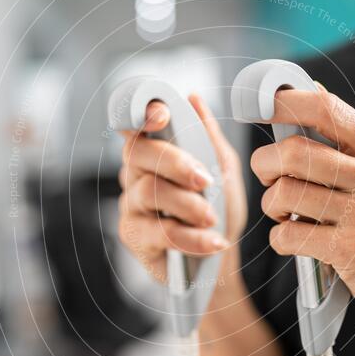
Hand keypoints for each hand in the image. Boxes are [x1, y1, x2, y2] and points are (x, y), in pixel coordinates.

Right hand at [117, 94, 246, 283]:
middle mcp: (135, 173)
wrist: (222, 257)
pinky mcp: (134, 237)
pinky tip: (213, 242)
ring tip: (213, 218)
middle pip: (138, 153)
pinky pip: (160, 232)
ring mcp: (131, 205)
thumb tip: (194, 98)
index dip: (142, 114)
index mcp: (154, 150)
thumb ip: (209, 136)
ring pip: (150, 192)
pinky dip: (192, 237)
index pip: (135, 124)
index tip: (161, 116)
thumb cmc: (219, 209)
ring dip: (189, 205)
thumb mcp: (223, 169)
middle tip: (205, 181)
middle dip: (176, 163)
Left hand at [249, 88, 354, 312]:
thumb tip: (307, 89)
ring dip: (271, 205)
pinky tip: (293, 238)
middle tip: (268, 177)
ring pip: (284, 194)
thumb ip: (344, 135)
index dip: (282, 104)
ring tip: (284, 212)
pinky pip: (287, 235)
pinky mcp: (350, 250)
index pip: (324, 108)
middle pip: (293, 153)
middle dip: (264, 164)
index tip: (257, 109)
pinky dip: (279, 238)